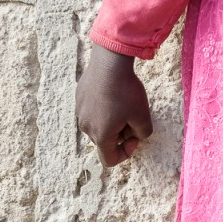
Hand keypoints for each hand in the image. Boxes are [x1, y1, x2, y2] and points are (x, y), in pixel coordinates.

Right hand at [75, 43, 153, 167]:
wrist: (109, 62)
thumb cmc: (126, 91)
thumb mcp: (143, 116)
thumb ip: (143, 134)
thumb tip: (136, 134)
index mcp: (101, 135)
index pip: (109, 160)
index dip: (126, 153)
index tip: (135, 136)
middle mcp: (86, 127)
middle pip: (105, 140)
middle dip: (120, 133)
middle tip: (132, 115)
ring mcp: (80, 111)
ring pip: (98, 125)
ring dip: (111, 120)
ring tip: (122, 102)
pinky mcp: (79, 98)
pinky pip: (92, 110)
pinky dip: (103, 107)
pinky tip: (112, 92)